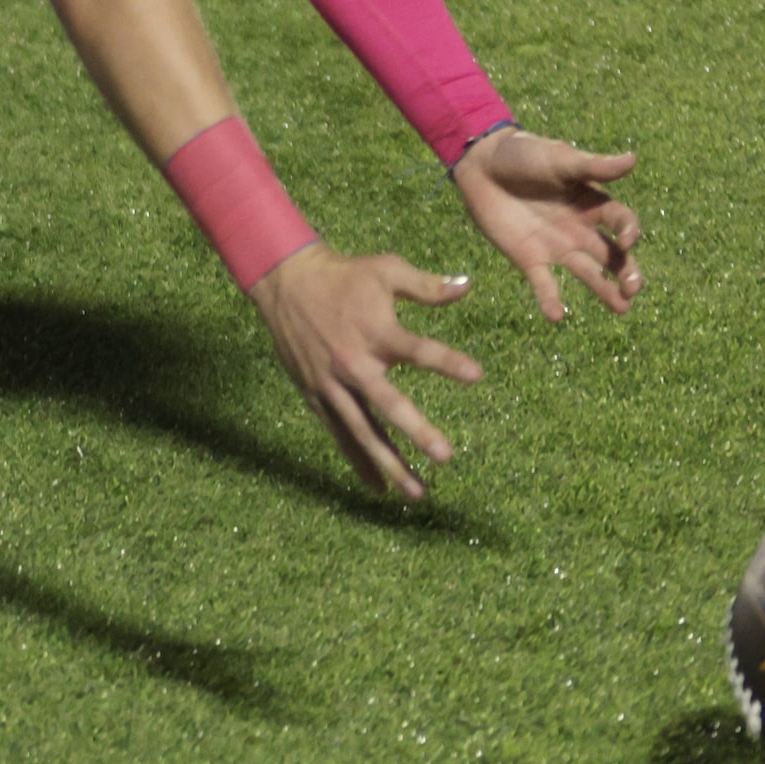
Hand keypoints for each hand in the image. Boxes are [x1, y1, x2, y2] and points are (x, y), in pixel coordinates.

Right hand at [247, 242, 482, 499]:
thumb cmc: (344, 275)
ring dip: (390, 463)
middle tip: (445, 456)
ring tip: (418, 493)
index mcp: (375, 332)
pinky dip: (359, 462)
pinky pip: (341, 435)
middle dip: (417, 431)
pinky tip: (380, 488)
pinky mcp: (317, 396)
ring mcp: (332, 384)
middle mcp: (354, 363)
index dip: (447, 362)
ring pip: (362, 431)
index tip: (478, 376)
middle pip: (388, 404)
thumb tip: (468, 287)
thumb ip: (427, 286)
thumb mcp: (386, 269)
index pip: (418, 350)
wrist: (286, 283)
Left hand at [450, 128, 642, 321]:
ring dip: (604, 291)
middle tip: (634, 289)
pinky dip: (550, 299)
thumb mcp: (559, 159)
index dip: (629, 231)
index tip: (628, 240)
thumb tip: (632, 159)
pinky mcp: (529, 258)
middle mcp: (580, 229)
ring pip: (587, 273)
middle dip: (626, 272)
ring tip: (622, 309)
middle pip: (611, 255)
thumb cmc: (524, 155)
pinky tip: (556, 316)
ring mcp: (556, 246)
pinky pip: (543, 282)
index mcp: (592, 203)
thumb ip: (593, 166)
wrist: (481, 165)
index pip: (621, 221)